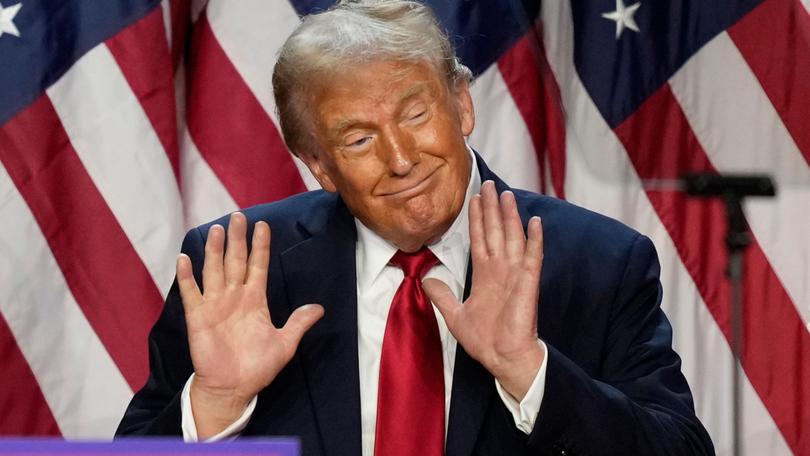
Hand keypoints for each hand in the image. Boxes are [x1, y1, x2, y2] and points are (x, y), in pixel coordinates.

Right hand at [176, 212, 323, 437]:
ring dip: (214, 250)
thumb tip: (319, 308)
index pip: (258, 266)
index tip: (263, 225)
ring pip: (214, 270)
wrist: (232, 388)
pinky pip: (191, 292)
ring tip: (216, 229)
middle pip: (236, 261)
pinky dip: (187, 276)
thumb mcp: (285, 344)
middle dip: (237, 238)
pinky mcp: (198, 317)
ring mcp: (215, 304)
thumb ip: (299, 323)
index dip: (261, 246)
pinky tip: (184, 258)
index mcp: (255, 300)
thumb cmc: (257, 367)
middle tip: (238, 215)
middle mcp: (234, 297)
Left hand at [423, 181, 543, 399]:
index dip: (476, 218)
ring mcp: (515, 274)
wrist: (502, 357)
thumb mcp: (454, 314)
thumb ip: (441, 295)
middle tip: (489, 184)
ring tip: (507, 194)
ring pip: (511, 237)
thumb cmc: (484, 339)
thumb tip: (425, 279)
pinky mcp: (527, 283)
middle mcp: (500, 269)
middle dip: (492, 208)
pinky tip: (534, 222)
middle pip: (494, 231)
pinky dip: (534, 239)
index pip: (479, 238)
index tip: (474, 198)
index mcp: (485, 274)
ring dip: (510, 216)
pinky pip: (531, 257)